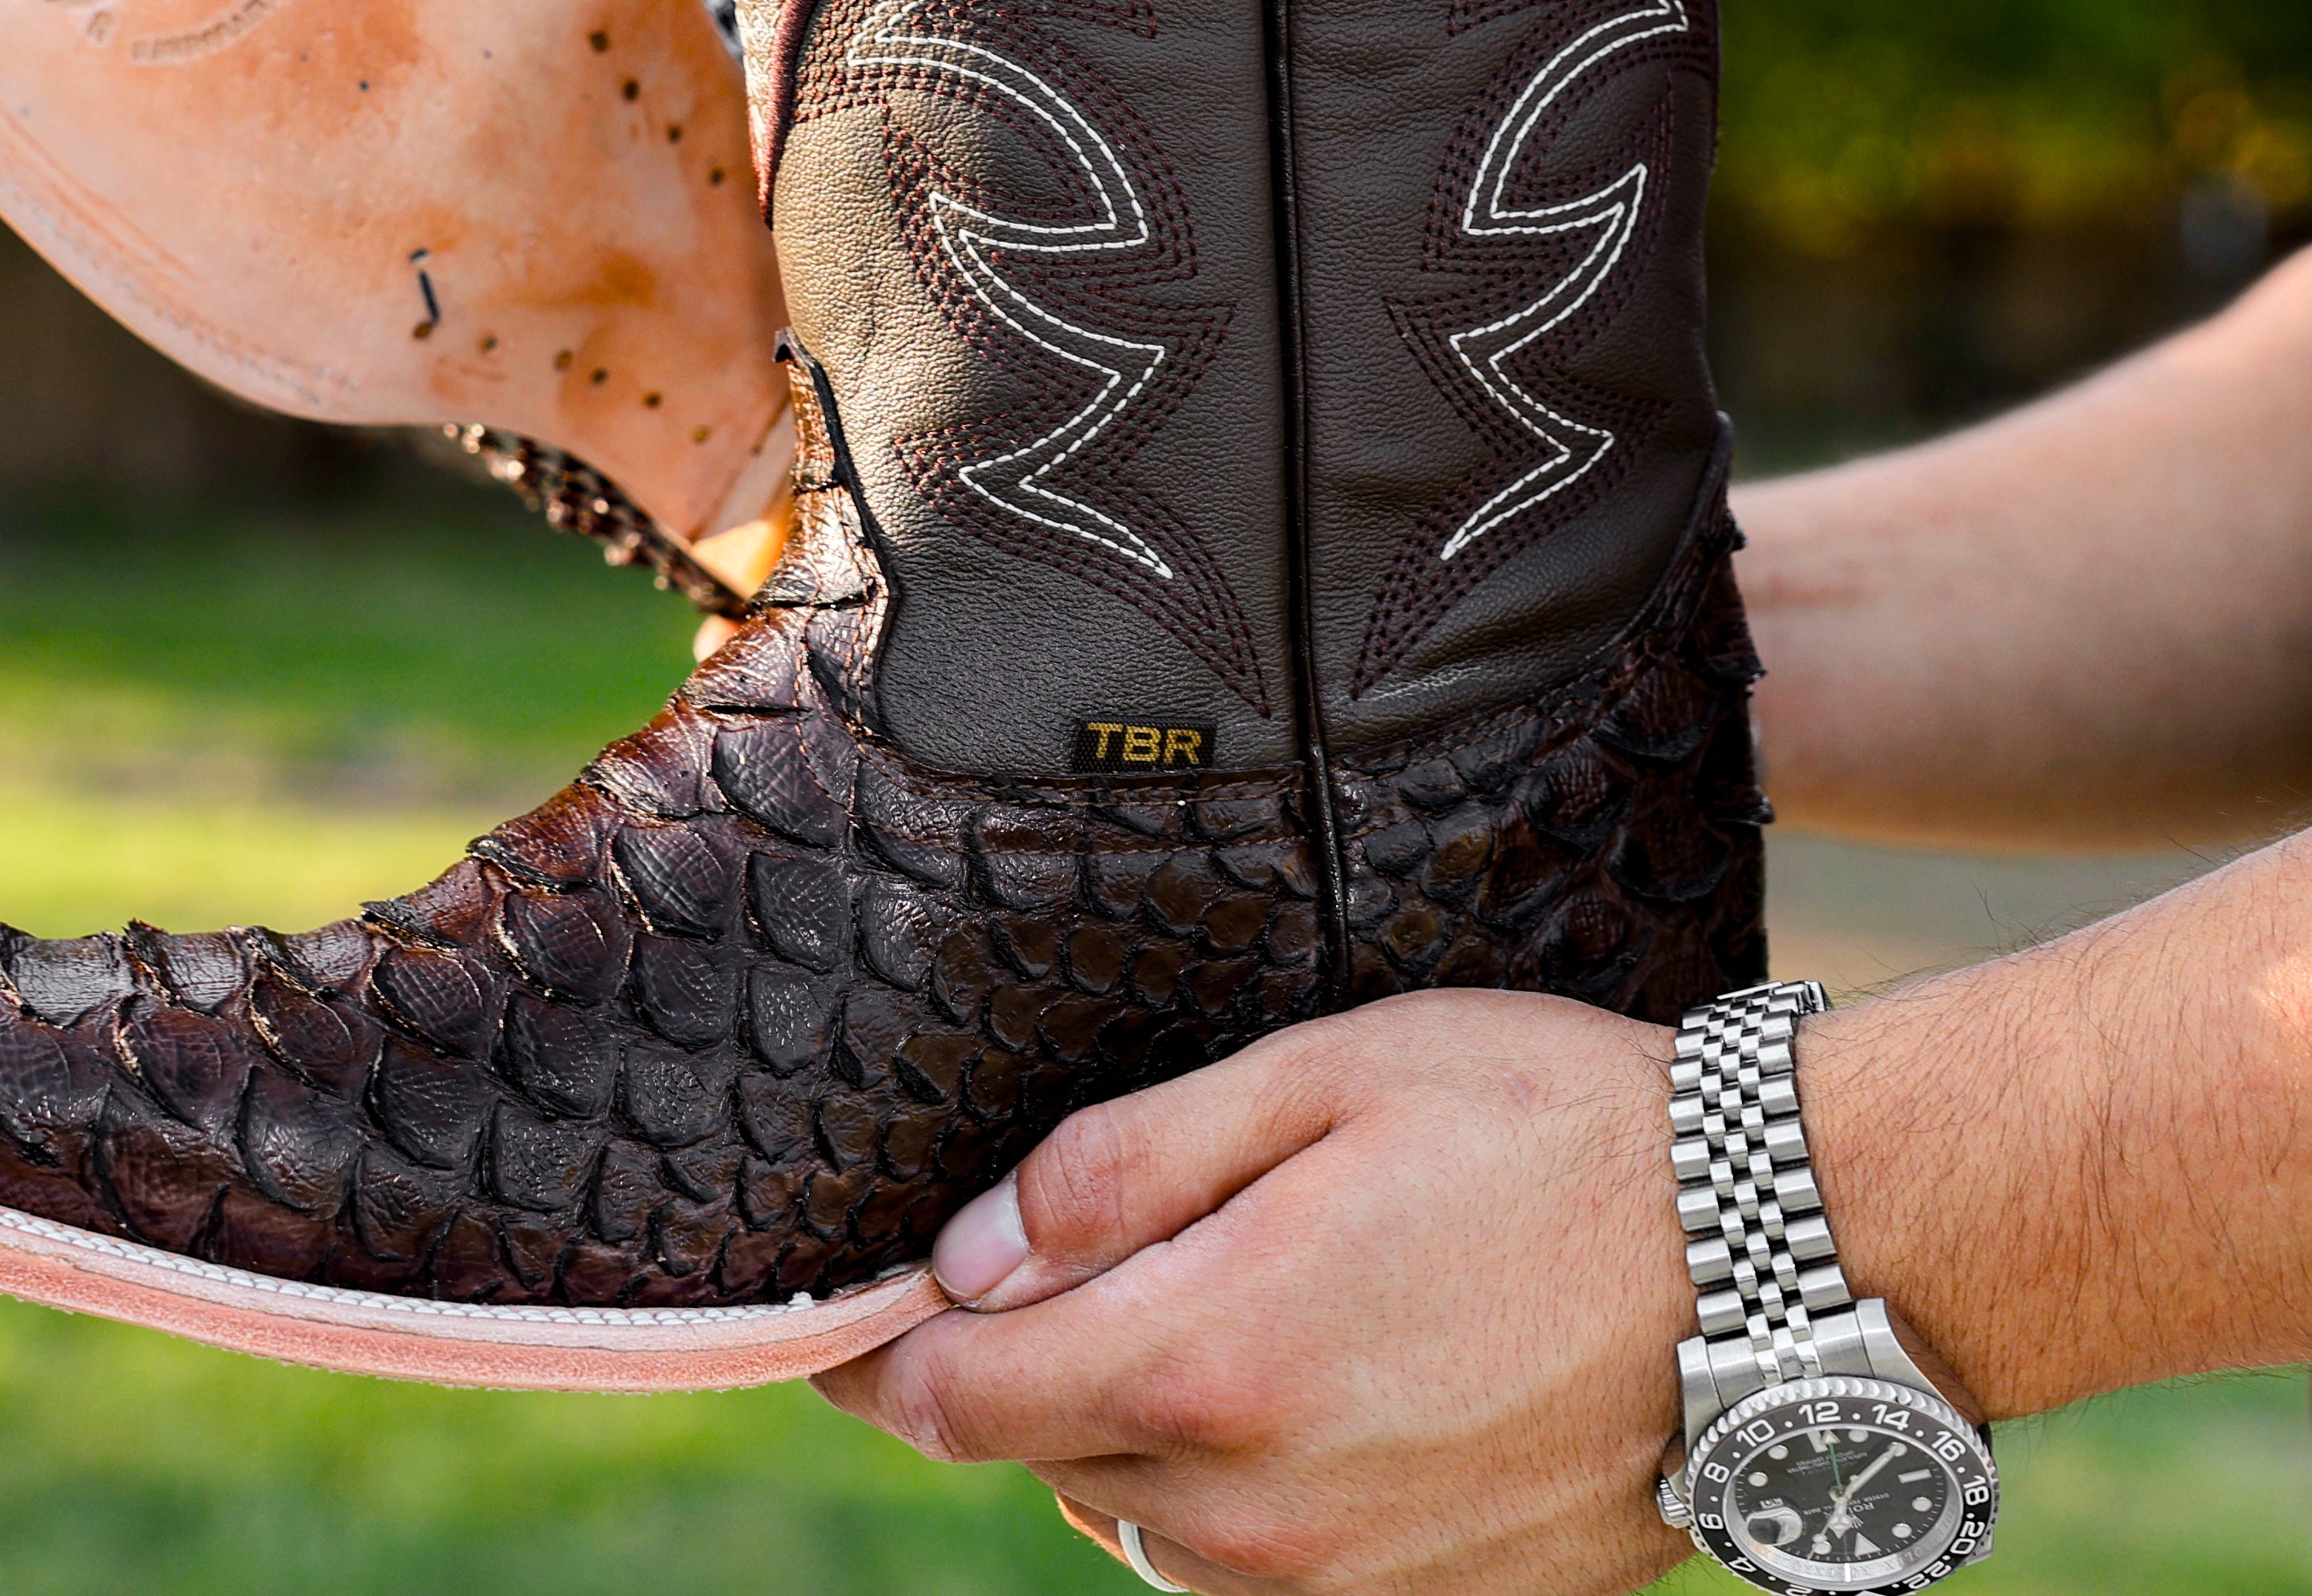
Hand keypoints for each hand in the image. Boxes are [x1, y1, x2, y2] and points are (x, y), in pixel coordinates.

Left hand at [816, 990, 1699, 1594]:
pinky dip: (1239, 1480)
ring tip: (1228, 1291)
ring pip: (1145, 1517)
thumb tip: (967, 1251)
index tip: (845, 1311)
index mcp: (1214, 1364)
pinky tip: (1317, 1370)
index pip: (957, 1400)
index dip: (876, 1356)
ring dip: (1138, 1421)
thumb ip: (1121, 1170)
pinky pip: (1258, 1565)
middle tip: (1083, 1244)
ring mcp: (1349, 1587)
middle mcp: (1261, 1513)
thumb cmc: (1543, 1129)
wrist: (1779, 1257)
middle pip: (1047, 1453)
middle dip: (1027, 1359)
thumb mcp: (1315, 1080)